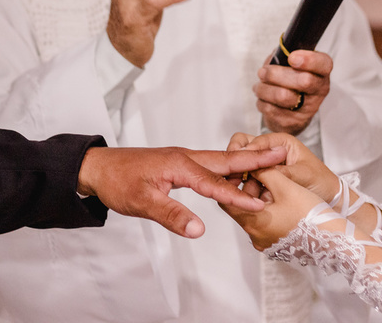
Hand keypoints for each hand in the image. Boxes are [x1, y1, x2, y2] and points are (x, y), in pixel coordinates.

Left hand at [77, 145, 286, 238]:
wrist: (98, 167)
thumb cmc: (117, 182)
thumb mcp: (142, 203)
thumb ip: (172, 215)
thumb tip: (199, 230)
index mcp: (180, 165)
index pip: (216, 184)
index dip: (238, 197)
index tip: (261, 204)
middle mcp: (185, 157)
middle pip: (226, 160)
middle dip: (256, 158)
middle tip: (283, 151)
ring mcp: (182, 159)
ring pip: (219, 161)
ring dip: (244, 160)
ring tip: (270, 158)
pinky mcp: (178, 164)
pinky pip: (209, 165)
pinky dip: (227, 167)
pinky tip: (234, 174)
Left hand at [222, 167, 325, 250]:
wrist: (335, 240)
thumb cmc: (311, 214)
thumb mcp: (286, 186)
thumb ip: (264, 171)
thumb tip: (250, 163)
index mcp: (252, 223)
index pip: (227, 200)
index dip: (232, 182)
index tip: (241, 169)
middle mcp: (254, 236)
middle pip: (240, 208)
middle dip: (248, 189)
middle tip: (259, 174)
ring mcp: (265, 242)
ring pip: (253, 215)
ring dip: (258, 200)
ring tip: (273, 185)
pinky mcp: (275, 244)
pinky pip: (264, 224)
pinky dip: (267, 211)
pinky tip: (280, 200)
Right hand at [226, 131, 338, 201]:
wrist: (330, 199)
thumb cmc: (321, 182)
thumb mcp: (303, 175)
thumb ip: (280, 171)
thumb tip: (259, 169)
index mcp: (282, 142)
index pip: (256, 141)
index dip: (245, 152)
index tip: (236, 163)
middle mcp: (271, 150)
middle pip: (244, 146)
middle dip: (237, 159)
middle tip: (230, 172)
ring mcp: (266, 165)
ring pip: (243, 164)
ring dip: (239, 175)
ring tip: (237, 188)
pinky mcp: (264, 179)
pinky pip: (248, 179)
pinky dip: (245, 186)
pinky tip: (244, 195)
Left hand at [254, 48, 332, 134]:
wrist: (290, 110)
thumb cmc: (290, 78)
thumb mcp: (292, 62)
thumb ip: (286, 54)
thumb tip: (276, 53)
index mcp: (321, 72)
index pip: (324, 64)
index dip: (309, 60)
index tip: (292, 57)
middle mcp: (319, 90)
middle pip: (304, 81)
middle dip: (277, 74)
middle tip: (263, 72)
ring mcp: (307, 109)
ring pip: (283, 96)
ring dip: (264, 88)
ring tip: (260, 84)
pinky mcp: (292, 122)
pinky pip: (271, 109)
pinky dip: (262, 101)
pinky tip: (263, 97)